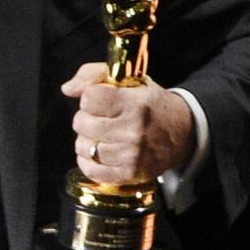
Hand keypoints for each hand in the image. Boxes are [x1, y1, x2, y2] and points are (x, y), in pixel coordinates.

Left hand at [60, 62, 195, 184]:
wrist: (182, 132)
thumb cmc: (150, 103)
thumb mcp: (129, 79)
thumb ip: (93, 75)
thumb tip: (67, 89)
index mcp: (134, 103)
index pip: (89, 98)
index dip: (89, 98)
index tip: (99, 100)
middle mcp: (133, 130)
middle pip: (81, 124)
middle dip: (85, 118)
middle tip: (100, 118)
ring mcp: (131, 155)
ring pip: (83, 147)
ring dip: (87, 140)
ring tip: (101, 135)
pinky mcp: (129, 174)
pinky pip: (91, 170)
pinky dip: (88, 161)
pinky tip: (98, 153)